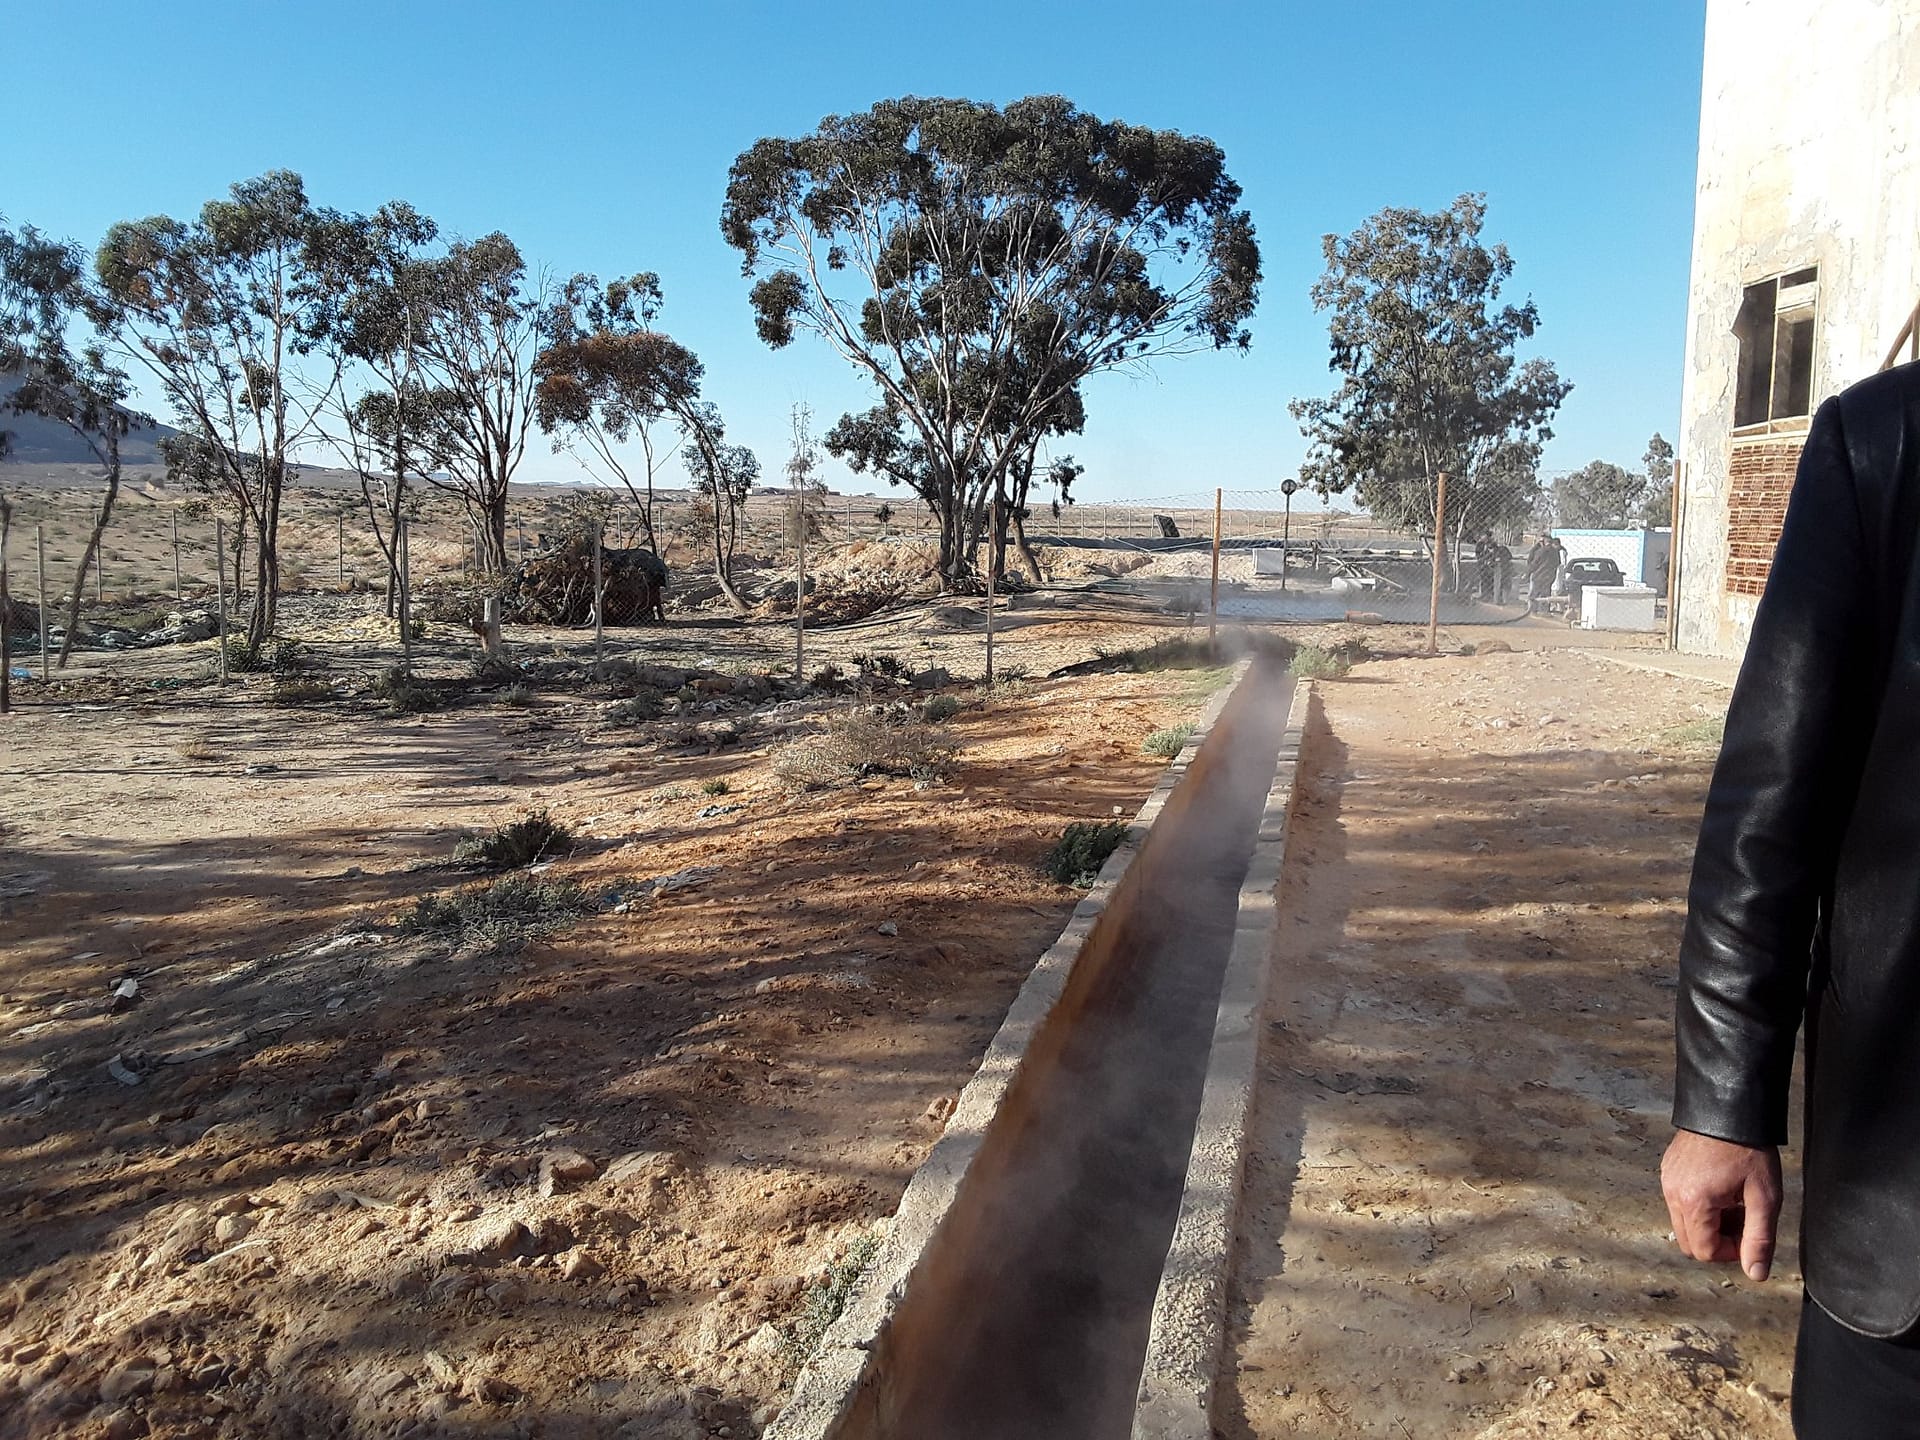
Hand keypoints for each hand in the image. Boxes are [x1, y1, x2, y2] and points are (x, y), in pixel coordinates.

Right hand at [1660, 1129, 1782, 1280]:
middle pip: (1689, 1242)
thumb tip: (1755, 1274)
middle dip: (1716, 1240)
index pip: (1705, 1251)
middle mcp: (1672, 1193)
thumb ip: (1760, 1239)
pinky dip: (1698, 1206)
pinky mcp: (1667, 1169)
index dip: (1730, 1252)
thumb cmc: (1749, 1150)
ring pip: (1682, 1222)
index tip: (1749, 1235)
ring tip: (1732, 1202)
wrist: (1729, 1109)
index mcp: (1695, 1203)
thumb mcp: (1764, 1197)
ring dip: (1707, 1224)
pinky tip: (1719, 1187)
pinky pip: (1678, 1201)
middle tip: (1741, 1220)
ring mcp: (1667, 1180)